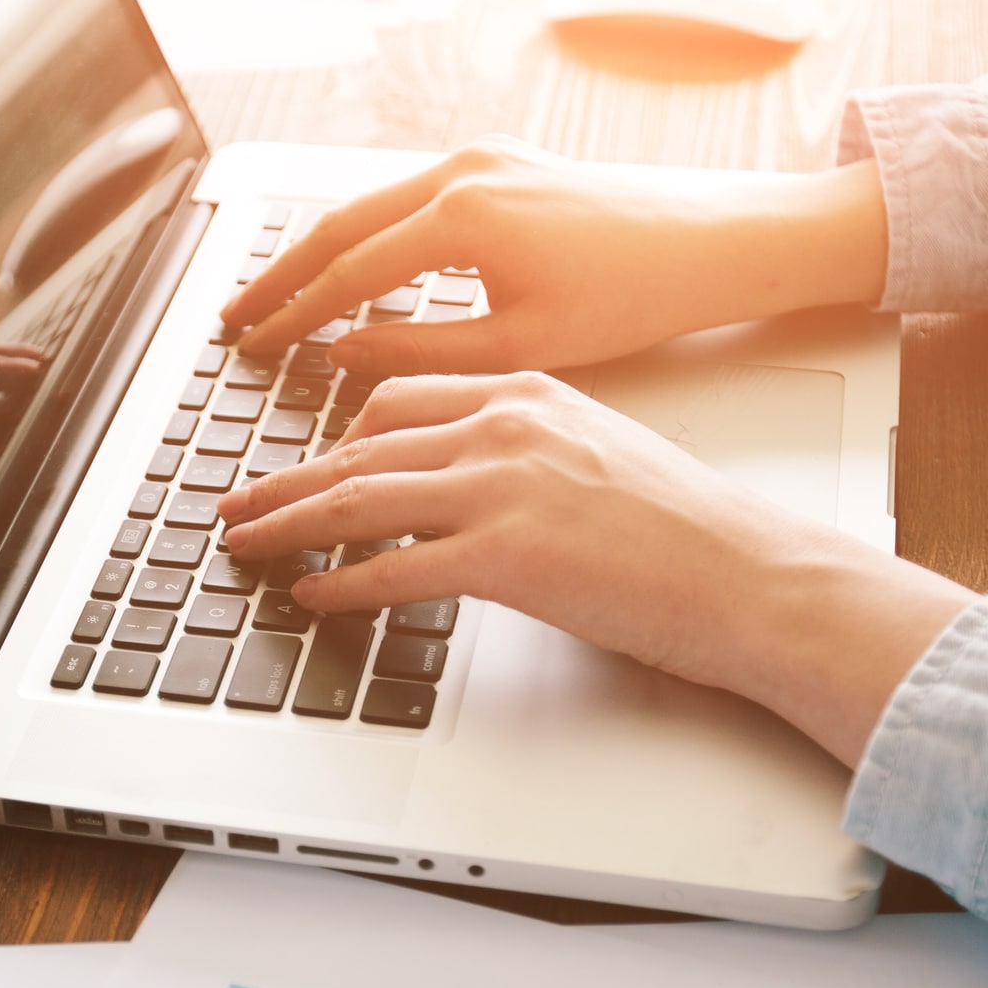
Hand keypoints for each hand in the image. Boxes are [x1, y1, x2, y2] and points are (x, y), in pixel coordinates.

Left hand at [214, 373, 975, 766]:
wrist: (749, 573)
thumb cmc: (687, 530)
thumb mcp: (598, 456)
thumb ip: (526, 456)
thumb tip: (467, 490)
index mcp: (528, 392)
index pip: (400, 402)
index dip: (336, 440)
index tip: (301, 463)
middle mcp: (506, 426)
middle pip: (361, 449)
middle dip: (288, 482)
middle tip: (239, 505)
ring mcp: (503, 489)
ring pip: (359, 501)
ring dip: (290, 527)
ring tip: (247, 547)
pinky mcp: (505, 557)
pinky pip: (393, 568)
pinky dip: (341, 583)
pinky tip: (311, 595)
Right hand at [220, 138, 887, 376]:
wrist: (714, 242)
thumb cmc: (633, 296)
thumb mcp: (517, 348)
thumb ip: (416, 350)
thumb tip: (339, 356)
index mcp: (463, 216)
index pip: (346, 271)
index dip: (291, 316)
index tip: (253, 348)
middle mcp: (463, 170)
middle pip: (339, 223)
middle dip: (281, 274)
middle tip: (236, 316)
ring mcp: (481, 157)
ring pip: (370, 204)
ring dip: (320, 253)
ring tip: (278, 297)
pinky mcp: (501, 161)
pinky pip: (409, 196)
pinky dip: (368, 235)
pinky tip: (352, 273)